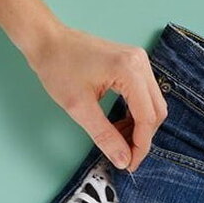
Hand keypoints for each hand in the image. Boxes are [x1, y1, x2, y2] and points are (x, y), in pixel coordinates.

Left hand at [26, 24, 167, 171]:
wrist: (47, 39)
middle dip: (142, 137)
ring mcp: (141, 62)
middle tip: (125, 154)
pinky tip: (121, 123)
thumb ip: (104, 136)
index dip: (140, 145)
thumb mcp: (79, 107)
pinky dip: (137, 114)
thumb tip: (123, 160)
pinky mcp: (136, 64)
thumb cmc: (57, 66)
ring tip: (119, 137)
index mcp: (129, 71)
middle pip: (156, 112)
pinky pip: (146, 96)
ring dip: (140, 127)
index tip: (130, 163)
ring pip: (154, 105)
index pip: (147, 117)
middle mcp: (141, 63)